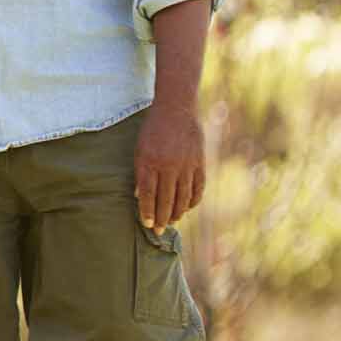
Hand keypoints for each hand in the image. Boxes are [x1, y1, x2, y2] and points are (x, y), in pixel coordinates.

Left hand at [134, 104, 205, 234]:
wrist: (176, 109)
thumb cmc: (153, 130)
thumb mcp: (139, 148)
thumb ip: (141, 172)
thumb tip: (140, 196)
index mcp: (150, 161)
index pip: (149, 194)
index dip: (148, 211)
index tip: (147, 224)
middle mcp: (169, 165)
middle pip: (166, 199)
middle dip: (162, 218)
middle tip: (159, 231)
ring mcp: (186, 165)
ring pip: (183, 197)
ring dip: (177, 212)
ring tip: (172, 222)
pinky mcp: (200, 163)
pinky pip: (198, 188)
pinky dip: (193, 200)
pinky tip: (187, 208)